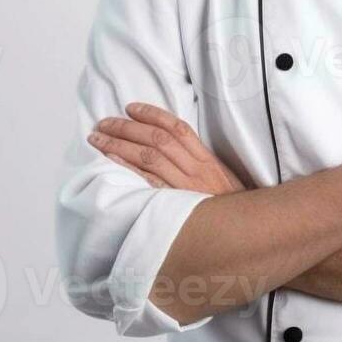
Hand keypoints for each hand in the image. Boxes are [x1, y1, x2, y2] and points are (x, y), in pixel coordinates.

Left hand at [88, 102, 245, 194]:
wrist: (244, 234)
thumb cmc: (228, 207)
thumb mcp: (221, 179)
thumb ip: (199, 163)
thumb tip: (172, 147)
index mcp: (207, 160)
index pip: (177, 128)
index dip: (152, 114)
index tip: (130, 107)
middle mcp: (196, 170)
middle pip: (157, 139)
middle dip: (127, 127)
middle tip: (104, 123)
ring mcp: (184, 188)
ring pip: (149, 157)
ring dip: (120, 144)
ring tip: (98, 137)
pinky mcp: (175, 206)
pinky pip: (148, 183)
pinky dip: (128, 168)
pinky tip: (111, 159)